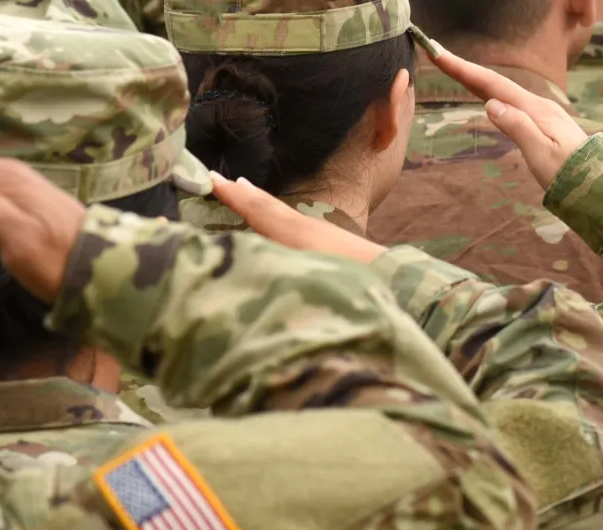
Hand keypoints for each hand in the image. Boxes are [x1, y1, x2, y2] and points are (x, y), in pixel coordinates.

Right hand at [208, 172, 387, 262]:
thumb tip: (239, 256)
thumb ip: (271, 258)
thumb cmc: (344, 279)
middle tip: (222, 179)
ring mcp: (320, 235)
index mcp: (292, 231)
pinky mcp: (334, 246)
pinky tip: (284, 228)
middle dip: (244, 194)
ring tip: (246, 192)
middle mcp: (303, 227)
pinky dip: (280, 218)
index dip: (231, 194)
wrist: (394, 280)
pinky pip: (295, 226)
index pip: (255, 207)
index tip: (209, 176)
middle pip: (268, 205)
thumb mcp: (299, 269)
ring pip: (282, 214)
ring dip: (261, 203)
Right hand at [429, 47, 589, 187]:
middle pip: (496, 84)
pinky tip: (487, 95)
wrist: (601, 187)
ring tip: (455, 70)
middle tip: (439, 55)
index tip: (439, 54)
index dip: (464, 70)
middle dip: (467, 70)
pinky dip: (492, 94)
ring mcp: (543, 114)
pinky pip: (511, 102)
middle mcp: (539, 106)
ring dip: (478, 80)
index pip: (494, 85)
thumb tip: (490, 103)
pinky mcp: (544, 125)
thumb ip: (517, 128)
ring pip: (504, 92)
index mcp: (536, 110)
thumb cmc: (572, 176)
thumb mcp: (542, 155)